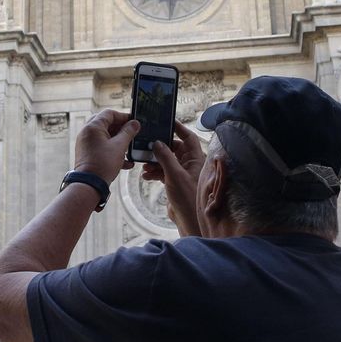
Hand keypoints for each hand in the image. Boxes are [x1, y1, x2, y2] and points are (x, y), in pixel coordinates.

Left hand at [73, 109, 139, 183]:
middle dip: (121, 129)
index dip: (123, 116)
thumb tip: (135, 123)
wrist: (89, 184)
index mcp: (93, 127)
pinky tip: (125, 161)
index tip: (134, 122)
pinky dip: (112, 150)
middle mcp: (87, 132)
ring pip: (105, 136)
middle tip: (132, 134)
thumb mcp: (120, 146)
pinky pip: (101, 146)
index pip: (109, 113)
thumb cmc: (103, 164)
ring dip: (118, 140)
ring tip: (129, 148)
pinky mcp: (87, 153)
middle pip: (107, 124)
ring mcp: (86, 143)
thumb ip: (128, 132)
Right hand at [141, 119, 206, 236]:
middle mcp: (190, 163)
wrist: (188, 219)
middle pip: (173, 148)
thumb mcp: (174, 175)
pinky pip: (163, 171)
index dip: (178, 128)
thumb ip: (165, 157)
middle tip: (147, 146)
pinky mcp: (174, 182)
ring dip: (154, 162)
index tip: (166, 122)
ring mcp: (182, 172)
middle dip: (160, 148)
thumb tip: (157, 142)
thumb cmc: (188, 197)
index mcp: (196, 158)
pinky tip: (146, 176)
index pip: (188, 137)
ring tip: (144, 166)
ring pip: (166, 160)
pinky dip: (154, 172)